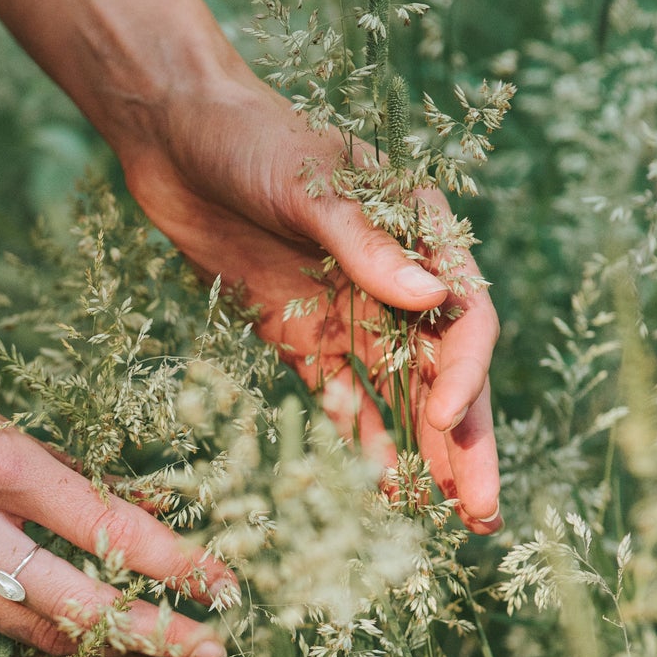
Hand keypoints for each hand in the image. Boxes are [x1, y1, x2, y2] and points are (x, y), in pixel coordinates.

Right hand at [0, 338, 229, 656]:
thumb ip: (60, 471)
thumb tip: (139, 507)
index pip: (109, 529)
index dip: (178, 565)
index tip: (227, 582)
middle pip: (86, 607)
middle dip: (161, 635)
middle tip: (215, 648)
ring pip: (43, 640)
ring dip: (110, 654)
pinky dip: (43, 645)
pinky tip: (79, 648)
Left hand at [121, 73, 501, 531]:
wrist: (174, 135)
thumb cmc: (250, 139)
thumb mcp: (307, 184)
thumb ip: (364, 243)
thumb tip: (430, 298)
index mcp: (418, 231)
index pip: (462, 316)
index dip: (462, 374)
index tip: (443, 421)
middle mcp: (395, 277)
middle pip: (444, 371)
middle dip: (465, 443)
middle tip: (482, 515)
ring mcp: (349, 310)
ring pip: (400, 395)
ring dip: (426, 455)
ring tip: (450, 520)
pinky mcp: (300, 333)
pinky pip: (341, 397)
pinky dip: (363, 441)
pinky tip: (387, 490)